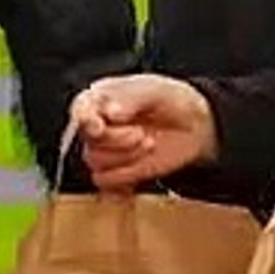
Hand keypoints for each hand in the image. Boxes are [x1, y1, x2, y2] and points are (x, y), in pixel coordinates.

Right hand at [69, 75, 218, 189]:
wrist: (194, 126)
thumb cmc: (172, 101)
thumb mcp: (156, 90)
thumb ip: (131, 97)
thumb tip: (110, 112)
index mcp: (101, 98)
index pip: (80, 110)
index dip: (86, 121)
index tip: (99, 127)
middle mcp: (97, 124)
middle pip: (89, 141)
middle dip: (118, 141)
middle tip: (143, 135)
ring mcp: (105, 149)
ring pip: (96, 164)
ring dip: (126, 159)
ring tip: (150, 145)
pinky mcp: (115, 171)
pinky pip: (105, 183)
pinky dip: (124, 179)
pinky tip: (141, 168)